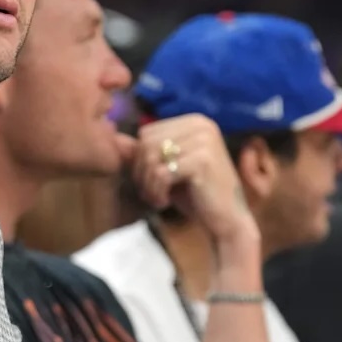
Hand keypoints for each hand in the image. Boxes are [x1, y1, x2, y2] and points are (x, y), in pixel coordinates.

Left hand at [125, 114, 256, 244]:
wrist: (227, 220)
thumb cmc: (195, 194)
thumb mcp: (167, 169)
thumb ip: (144, 153)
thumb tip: (114, 140)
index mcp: (194, 121)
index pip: (147, 133)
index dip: (139, 159)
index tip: (149, 181)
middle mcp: (201, 125)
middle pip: (146, 143)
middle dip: (141, 172)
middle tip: (151, 192)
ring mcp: (204, 141)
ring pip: (151, 158)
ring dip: (147, 184)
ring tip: (157, 198)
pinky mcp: (203, 161)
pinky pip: (160, 173)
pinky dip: (156, 192)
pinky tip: (164, 202)